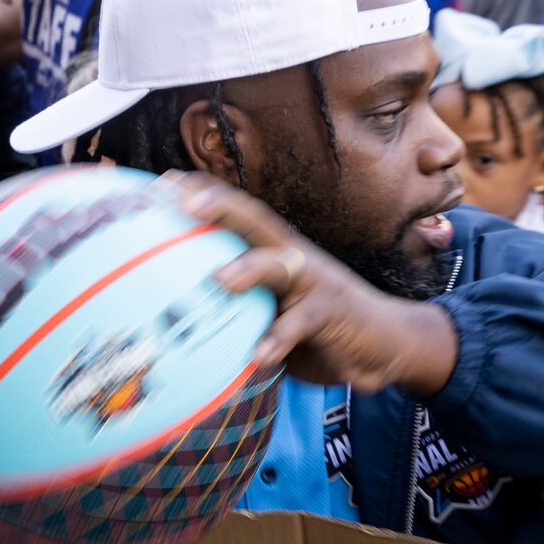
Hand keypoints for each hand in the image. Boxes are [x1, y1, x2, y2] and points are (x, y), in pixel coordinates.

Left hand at [178, 175, 461, 394]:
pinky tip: (257, 358)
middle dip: (222, 207)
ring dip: (251, 269)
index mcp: (275, 250)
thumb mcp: (271, 309)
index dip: (201, 193)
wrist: (383, 344)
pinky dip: (278, 340)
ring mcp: (315, 282)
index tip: (160, 185)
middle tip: (184, 203)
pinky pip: (302, 325)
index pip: (237, 213)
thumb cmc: (314, 327)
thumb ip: (235, 306)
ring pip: (281, 265)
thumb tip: (174, 318)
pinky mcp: (332, 314)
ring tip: (221, 279)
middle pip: (256, 221)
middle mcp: (293, 257)